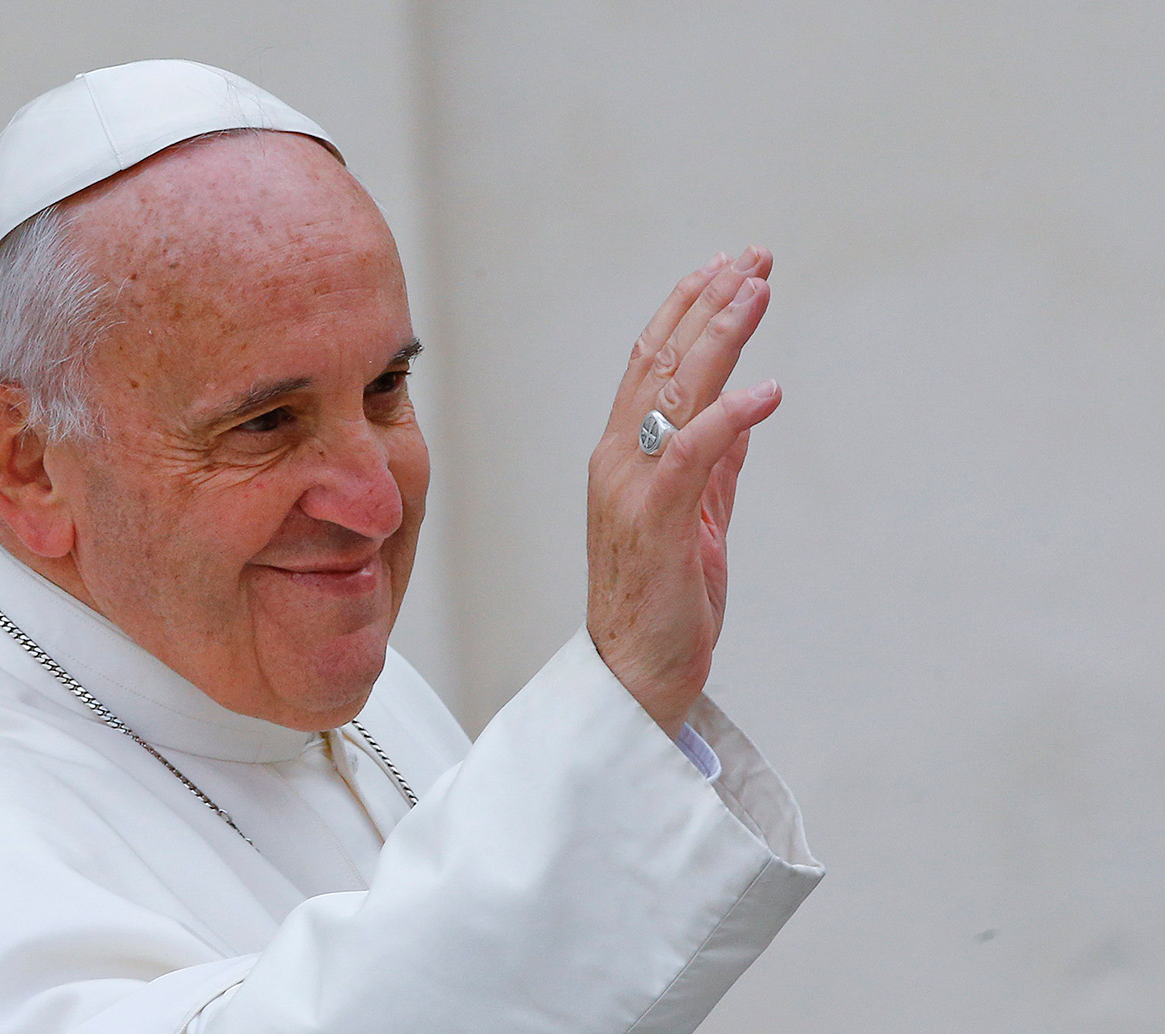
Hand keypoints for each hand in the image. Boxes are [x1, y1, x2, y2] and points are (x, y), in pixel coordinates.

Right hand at [586, 247, 780, 735]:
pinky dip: (730, 417)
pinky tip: (768, 390)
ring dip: (719, 336)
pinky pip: (694, 455)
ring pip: (673, 392)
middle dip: (708, 304)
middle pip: (661, 362)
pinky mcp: (656, 521)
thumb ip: (714, 466)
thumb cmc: (660, 604)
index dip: (687, 312)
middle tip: (751, 258)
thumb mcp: (695, 520)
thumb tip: (744, 412)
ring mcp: (632, 488)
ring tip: (756, 290)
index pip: (651, 366)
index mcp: (624, 458)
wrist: (633, 675)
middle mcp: (618, 461)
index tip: (725, 270)